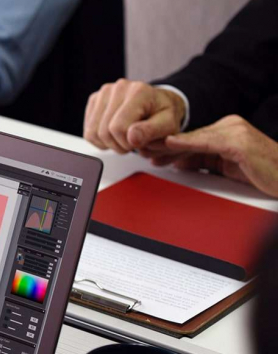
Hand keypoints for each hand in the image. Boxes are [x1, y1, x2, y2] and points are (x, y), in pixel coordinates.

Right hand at [83, 79, 186, 153]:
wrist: (157, 103)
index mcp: (139, 92)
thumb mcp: (168, 125)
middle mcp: (119, 88)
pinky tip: (113, 134)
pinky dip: (100, 139)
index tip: (139, 142)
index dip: (127, 143)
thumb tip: (131, 137)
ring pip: (92, 133)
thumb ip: (151, 131)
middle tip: (132, 142)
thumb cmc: (163, 114)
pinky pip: (88, 131)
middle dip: (118, 144)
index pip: (119, 128)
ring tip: (123, 138)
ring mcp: (104, 92)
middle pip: (104, 132)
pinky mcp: (94, 100)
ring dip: (108, 143)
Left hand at [158, 115, 277, 196]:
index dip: (168, 145)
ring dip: (170, 145)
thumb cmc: (262, 175)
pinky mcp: (240, 143)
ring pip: (195, 139)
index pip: (191, 138)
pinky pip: (208, 143)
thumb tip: (177, 161)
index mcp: (227, 131)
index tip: (148, 150)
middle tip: (142, 150)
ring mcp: (235, 132)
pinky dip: (188, 144)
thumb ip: (202, 161)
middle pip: (190, 137)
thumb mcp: (224, 168)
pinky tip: (171, 144)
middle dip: (164, 145)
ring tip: (149, 149)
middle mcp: (230, 127)